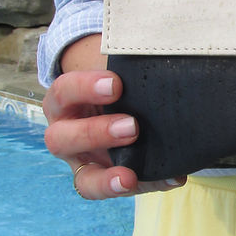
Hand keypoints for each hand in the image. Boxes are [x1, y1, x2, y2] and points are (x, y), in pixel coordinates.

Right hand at [43, 36, 184, 198]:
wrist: (116, 104)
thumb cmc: (116, 85)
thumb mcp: (114, 71)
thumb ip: (129, 63)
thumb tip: (162, 44)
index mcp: (64, 101)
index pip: (65, 92)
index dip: (86, 88)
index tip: (116, 83)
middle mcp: (65, 133)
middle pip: (62, 138)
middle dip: (96, 133)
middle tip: (132, 126)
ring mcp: (83, 162)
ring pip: (83, 178)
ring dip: (108, 177)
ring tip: (132, 174)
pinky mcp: (105, 181)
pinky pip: (118, 191)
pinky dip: (148, 184)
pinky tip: (173, 177)